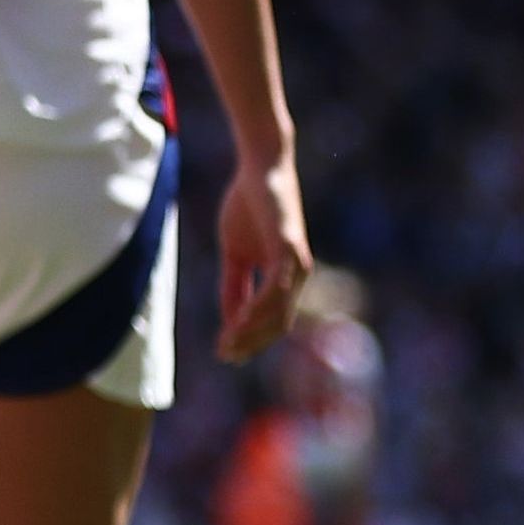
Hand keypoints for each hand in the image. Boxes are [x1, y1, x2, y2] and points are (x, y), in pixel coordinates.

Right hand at [213, 151, 310, 361]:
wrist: (260, 168)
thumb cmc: (248, 205)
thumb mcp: (234, 253)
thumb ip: (233, 284)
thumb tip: (229, 319)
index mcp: (285, 276)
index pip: (272, 320)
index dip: (250, 339)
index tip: (225, 352)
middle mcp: (298, 275)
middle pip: (278, 324)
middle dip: (251, 343)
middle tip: (225, 356)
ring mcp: (297, 264)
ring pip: (279, 312)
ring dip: (252, 332)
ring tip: (228, 342)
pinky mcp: (290, 250)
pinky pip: (275, 289)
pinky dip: (258, 308)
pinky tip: (239, 320)